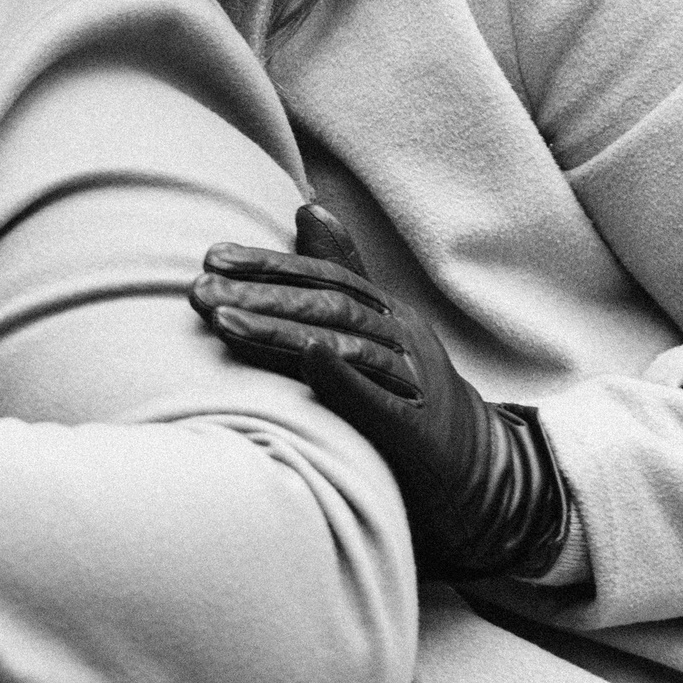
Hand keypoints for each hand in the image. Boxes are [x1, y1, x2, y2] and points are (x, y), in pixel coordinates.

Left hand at [190, 203, 569, 581]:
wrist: (485, 474)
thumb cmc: (411, 396)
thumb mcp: (378, 330)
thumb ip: (343, 273)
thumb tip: (307, 207)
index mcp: (387, 313)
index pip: (322, 278)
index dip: (267, 265)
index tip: (210, 257)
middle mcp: (402, 338)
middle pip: (326, 306)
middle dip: (259, 296)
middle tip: (198, 291)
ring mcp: (414, 382)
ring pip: (345, 344)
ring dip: (281, 331)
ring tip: (223, 322)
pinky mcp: (420, 432)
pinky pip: (382, 400)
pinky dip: (346, 376)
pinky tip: (310, 356)